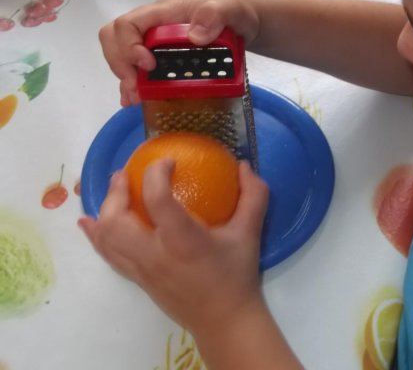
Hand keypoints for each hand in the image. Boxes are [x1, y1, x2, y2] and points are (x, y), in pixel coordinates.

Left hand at [78, 159, 268, 332]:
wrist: (224, 320)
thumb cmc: (237, 275)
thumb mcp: (249, 233)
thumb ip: (253, 196)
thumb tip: (243, 165)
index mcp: (182, 240)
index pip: (157, 199)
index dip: (156, 174)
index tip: (167, 162)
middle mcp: (154, 254)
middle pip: (116, 220)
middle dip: (115, 192)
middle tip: (126, 174)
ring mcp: (141, 270)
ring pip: (105, 238)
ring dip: (104, 210)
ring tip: (114, 190)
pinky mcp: (137, 279)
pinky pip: (107, 255)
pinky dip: (96, 235)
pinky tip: (89, 223)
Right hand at [99, 0, 260, 105]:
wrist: (245, 23)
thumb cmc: (237, 13)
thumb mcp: (232, 9)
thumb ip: (215, 15)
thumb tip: (194, 36)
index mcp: (164, 13)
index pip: (128, 24)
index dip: (129, 46)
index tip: (149, 65)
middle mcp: (154, 27)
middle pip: (116, 38)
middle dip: (120, 64)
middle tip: (136, 88)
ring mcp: (157, 43)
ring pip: (122, 54)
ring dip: (124, 77)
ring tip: (134, 98)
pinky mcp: (164, 58)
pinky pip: (138, 68)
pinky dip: (132, 84)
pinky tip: (135, 99)